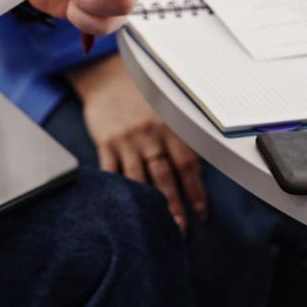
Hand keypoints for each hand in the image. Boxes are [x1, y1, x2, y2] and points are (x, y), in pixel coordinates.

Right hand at [68, 55, 206, 231]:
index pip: (188, 164)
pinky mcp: (105, 142)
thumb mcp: (166, 111)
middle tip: (181, 229)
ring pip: (139, 178)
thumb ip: (178, 138)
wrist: (108, 77)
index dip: (196, 190)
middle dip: (174, 204)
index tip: (201, 212)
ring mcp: (126, 140)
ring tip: (156, 224)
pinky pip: (110, 170)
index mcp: (170, 127)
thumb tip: (196, 171)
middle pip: (164, 175)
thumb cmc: (141, 98)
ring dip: (149, 203)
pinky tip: (122, 205)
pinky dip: (116, 188)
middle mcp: (149, 134)